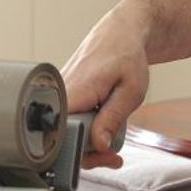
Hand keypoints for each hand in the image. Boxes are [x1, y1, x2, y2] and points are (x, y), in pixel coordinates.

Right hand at [62, 8, 150, 169]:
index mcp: (74, 93)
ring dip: (89, 142)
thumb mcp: (130, 91)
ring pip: (66, 132)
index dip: (84, 153)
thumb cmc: (126, 57)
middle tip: (115, 156)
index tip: (107, 155)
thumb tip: (98, 145)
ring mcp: (59, 96)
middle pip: (63, 139)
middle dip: (90, 153)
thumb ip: (112, 119)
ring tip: (112, 140)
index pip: (63, 136)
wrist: (119, 34)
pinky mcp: (63, 98)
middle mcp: (60, 95)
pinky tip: (101, 127)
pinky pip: (69, 121)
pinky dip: (86, 129)